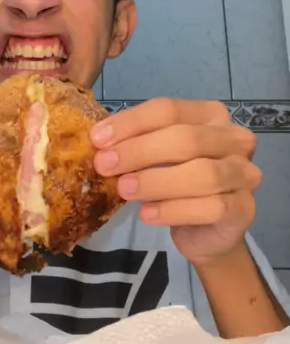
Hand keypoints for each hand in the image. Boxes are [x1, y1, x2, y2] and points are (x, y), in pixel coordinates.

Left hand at [91, 98, 261, 266]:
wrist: (205, 233)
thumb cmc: (176, 185)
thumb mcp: (154, 158)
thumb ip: (135, 145)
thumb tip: (99, 141)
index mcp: (210, 115)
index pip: (168, 110)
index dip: (131, 123)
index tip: (98, 139)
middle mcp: (234, 139)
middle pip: (186, 138)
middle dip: (140, 151)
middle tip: (105, 165)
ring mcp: (245, 173)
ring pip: (202, 174)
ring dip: (157, 181)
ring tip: (124, 190)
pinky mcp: (245, 208)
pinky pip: (211, 207)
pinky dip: (175, 210)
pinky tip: (148, 214)